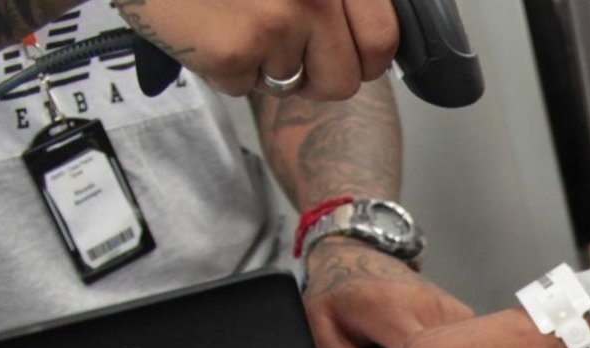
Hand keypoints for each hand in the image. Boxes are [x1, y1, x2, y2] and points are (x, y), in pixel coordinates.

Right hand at [116, 0, 400, 100]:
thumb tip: (368, 42)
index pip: (382, 39)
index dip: (363, 57)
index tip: (344, 54)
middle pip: (346, 79)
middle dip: (316, 75)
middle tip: (281, 48)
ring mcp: (277, 24)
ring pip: (293, 85)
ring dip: (264, 65)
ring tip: (232, 19)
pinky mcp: (236, 52)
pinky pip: (245, 86)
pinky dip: (224, 67)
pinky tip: (207, 26)